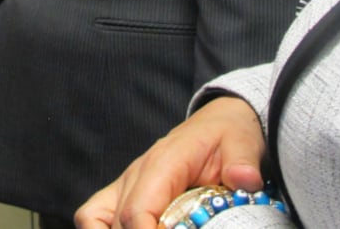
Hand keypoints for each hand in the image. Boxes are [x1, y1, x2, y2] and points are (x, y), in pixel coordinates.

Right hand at [76, 96, 266, 228]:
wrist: (218, 120)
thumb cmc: (228, 134)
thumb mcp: (242, 143)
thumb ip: (242, 162)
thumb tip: (245, 179)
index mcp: (163, 163)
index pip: (138, 210)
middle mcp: (137, 173)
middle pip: (120, 223)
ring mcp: (126, 182)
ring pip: (96, 219)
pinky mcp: (123, 192)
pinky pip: (95, 213)